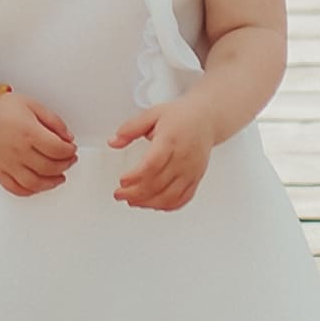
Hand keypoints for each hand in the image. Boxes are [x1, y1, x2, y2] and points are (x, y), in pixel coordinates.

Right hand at [0, 89, 79, 197]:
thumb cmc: (4, 108)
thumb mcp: (34, 105)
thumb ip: (54, 121)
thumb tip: (68, 138)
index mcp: (29, 132)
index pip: (57, 149)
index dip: (69, 151)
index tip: (72, 149)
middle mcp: (18, 150)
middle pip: (49, 167)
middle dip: (64, 166)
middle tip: (69, 161)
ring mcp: (7, 163)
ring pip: (34, 183)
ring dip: (51, 183)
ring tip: (59, 178)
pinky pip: (15, 188)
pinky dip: (29, 192)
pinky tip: (38, 186)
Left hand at [107, 93, 219, 211]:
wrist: (206, 119)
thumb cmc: (181, 116)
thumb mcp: (152, 114)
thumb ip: (130, 128)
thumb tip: (113, 142)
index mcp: (170, 140)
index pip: (153, 164)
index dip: (136, 176)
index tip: (122, 181)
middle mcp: (183, 158)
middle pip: (158, 183)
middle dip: (135, 193)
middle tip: (119, 194)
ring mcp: (191, 171)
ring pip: (170, 196)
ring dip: (148, 203)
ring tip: (132, 201)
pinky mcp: (196, 179)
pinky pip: (182, 199)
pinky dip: (165, 206)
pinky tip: (152, 203)